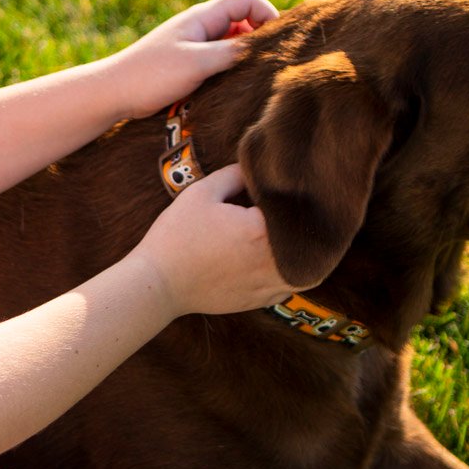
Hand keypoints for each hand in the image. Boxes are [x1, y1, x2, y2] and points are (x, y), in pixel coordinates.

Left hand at [104, 0, 279, 119]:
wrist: (113, 92)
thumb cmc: (151, 75)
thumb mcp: (197, 63)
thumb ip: (232, 52)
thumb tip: (266, 47)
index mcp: (202, 17)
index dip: (267, 12)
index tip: (275, 41)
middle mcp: (200, 26)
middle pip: (243, 19)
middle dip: (261, 36)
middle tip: (270, 62)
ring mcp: (195, 45)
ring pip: (233, 42)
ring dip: (246, 55)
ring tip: (253, 77)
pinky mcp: (189, 64)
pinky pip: (219, 60)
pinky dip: (232, 69)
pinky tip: (234, 87)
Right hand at [130, 165, 293, 315]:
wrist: (159, 283)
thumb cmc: (176, 237)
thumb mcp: (201, 193)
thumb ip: (233, 175)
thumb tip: (255, 168)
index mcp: (260, 229)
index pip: (294, 208)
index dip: (294, 197)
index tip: (293, 188)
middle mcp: (272, 260)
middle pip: (310, 242)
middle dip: (307, 226)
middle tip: (303, 211)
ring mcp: (267, 284)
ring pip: (308, 270)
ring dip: (308, 254)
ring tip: (299, 237)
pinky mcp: (259, 300)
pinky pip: (289, 287)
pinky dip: (292, 274)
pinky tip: (281, 261)